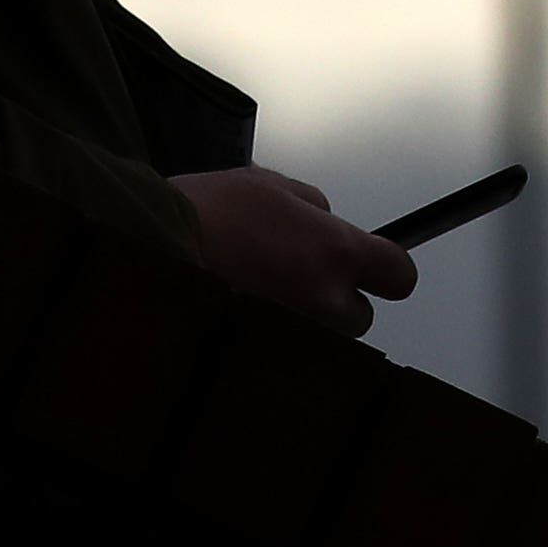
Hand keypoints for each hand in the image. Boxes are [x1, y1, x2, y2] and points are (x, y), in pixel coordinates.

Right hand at [172, 166, 417, 336]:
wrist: (149, 250)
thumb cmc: (206, 213)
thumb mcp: (267, 185)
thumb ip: (311, 204)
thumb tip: (326, 220)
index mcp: (336, 252)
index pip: (399, 275)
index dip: (386, 270)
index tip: (374, 267)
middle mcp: (324, 301)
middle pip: (360, 317)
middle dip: (335, 301)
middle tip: (295, 278)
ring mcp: (296, 336)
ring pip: (322, 341)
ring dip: (305, 323)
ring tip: (260, 297)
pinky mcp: (266, 361)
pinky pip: (287, 356)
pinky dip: (274, 342)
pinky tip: (243, 315)